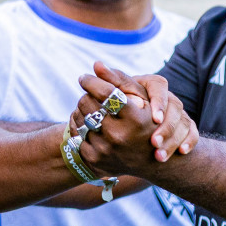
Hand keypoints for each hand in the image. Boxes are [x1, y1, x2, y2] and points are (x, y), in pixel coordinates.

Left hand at [71, 64, 198, 176]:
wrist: (149, 160)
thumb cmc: (148, 122)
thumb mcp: (143, 99)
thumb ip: (120, 80)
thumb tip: (96, 64)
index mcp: (134, 119)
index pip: (104, 92)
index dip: (91, 81)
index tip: (85, 77)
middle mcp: (119, 136)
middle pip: (87, 102)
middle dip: (88, 95)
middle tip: (92, 95)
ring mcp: (105, 150)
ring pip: (79, 117)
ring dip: (84, 111)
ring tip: (93, 110)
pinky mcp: (94, 159)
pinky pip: (76, 134)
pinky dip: (81, 127)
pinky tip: (91, 126)